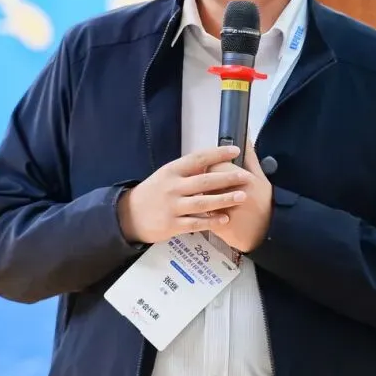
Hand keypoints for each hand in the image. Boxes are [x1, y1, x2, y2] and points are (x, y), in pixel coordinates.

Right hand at [117, 145, 249, 243]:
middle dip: (227, 178)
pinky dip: (211, 221)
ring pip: (203, 203)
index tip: (235, 150)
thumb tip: (213, 161)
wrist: (130, 215)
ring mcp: (172, 207)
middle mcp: (172, 187)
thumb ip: (187, 171)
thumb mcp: (166, 175)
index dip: (217, 154)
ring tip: (242, 197)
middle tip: (246, 176)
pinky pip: (196, 223)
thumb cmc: (153, 193)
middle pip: (204, 181)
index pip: (198, 159)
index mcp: (172, 171)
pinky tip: (225, 219)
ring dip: (224, 200)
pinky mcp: (172, 225)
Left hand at [206, 140, 272, 252]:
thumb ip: (250, 157)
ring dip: (200, 197)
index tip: (214, 170)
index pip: (215, 165)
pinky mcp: (218, 226)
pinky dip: (201, 213)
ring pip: (201, 198)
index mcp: (243, 179)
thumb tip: (244, 135)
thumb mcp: (261, 178)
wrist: (268, 233)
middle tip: (211, 187)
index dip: (212, 167)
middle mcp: (233, 194)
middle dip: (205, 183)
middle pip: (205, 181)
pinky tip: (206, 213)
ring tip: (207, 199)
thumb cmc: (264, 203)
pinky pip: (202, 216)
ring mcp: (225, 212)